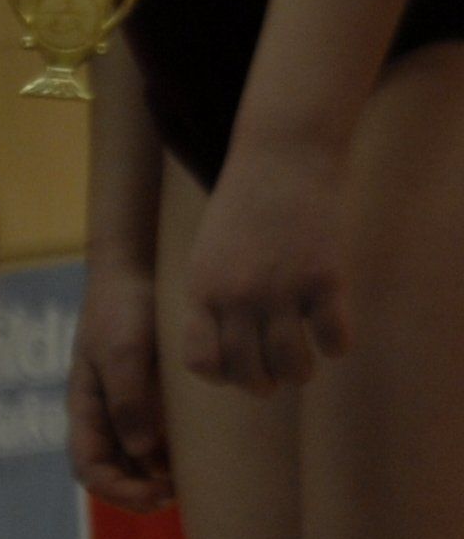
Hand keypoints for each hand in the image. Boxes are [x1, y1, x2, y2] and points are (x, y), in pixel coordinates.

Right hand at [69, 260, 173, 511]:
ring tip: (192, 481)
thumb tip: (143, 452)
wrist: (136, 271)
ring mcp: (128, 407)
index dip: (118, 491)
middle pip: (112, 472)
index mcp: (86, 409)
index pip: (89, 469)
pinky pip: (158, 440)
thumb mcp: (122, 352)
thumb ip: (129, 401)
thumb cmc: (121, 310)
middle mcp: (105, 416)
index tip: (157, 493)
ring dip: (158, 479)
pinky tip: (201, 455)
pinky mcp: (153, 397)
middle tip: (177, 494)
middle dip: (139, 492)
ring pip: (136, 462)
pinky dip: (173, 457)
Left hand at [179, 137, 353, 393]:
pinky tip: (334, 335)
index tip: (234, 371)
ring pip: (292, 364)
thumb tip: (226, 347)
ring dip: (300, 372)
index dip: (220, 376)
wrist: (280, 155)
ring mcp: (281, 289)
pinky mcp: (324, 277)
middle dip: (264, 384)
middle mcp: (237, 296)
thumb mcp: (208, 252)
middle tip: (276, 378)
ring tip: (305, 366)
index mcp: (202, 290)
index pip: (201, 361)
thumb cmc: (243, 205)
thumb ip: (213, 296)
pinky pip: (334, 337)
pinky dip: (337, 345)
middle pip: (248, 372)